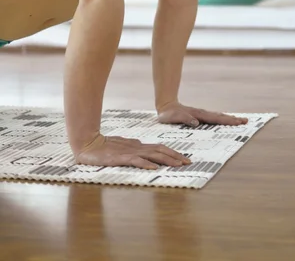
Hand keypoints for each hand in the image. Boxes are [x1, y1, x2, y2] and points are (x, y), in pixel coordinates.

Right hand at [74, 134, 191, 169]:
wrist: (88, 143)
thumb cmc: (105, 145)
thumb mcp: (123, 146)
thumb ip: (134, 148)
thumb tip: (145, 151)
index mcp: (139, 146)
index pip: (160, 148)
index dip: (173, 153)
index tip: (184, 159)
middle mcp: (137, 147)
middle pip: (160, 151)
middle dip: (175, 156)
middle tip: (188, 162)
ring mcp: (130, 152)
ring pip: (152, 155)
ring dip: (166, 160)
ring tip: (178, 164)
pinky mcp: (121, 158)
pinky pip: (136, 161)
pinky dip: (146, 164)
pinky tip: (154, 168)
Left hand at [157, 102, 247, 127]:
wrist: (166, 106)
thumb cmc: (168, 114)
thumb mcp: (173, 117)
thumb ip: (184, 119)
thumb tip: (197, 123)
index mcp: (198, 115)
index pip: (215, 118)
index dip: (227, 120)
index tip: (238, 121)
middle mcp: (202, 114)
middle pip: (220, 117)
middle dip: (233, 119)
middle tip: (245, 121)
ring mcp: (202, 115)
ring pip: (218, 117)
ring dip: (229, 119)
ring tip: (240, 121)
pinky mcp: (200, 117)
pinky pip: (214, 118)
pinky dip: (222, 119)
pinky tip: (226, 122)